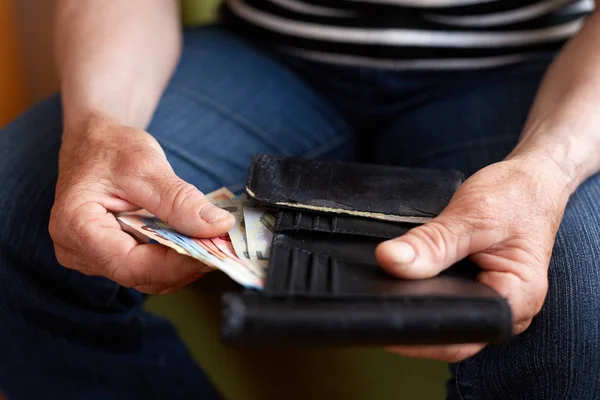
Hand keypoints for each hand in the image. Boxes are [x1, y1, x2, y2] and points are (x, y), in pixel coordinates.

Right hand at [49, 114, 233, 293]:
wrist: (96, 142)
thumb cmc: (111, 147)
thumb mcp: (146, 166)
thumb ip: (180, 200)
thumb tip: (218, 226)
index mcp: (76, 227)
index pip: (130, 265)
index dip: (175, 265)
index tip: (213, 251)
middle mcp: (79, 250)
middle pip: (141, 276)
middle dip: (185, 264)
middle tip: (223, 246)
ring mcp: (93, 257)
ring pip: (147, 276)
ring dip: (184, 263)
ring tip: (215, 242)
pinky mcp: (111, 255)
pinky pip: (147, 267)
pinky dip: (175, 257)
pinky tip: (197, 241)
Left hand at [375, 157, 571, 361]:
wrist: (530, 179)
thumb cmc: (516, 195)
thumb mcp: (472, 216)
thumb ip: (432, 242)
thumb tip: (391, 260)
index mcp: (518, 296)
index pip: (465, 331)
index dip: (424, 331)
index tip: (390, 315)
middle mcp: (508, 307)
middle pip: (454, 330)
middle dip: (416, 318)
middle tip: (380, 300)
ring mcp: (491, 298)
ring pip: (447, 313)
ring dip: (418, 301)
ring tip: (387, 289)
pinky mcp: (476, 286)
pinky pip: (446, 295)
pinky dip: (424, 287)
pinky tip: (401, 278)